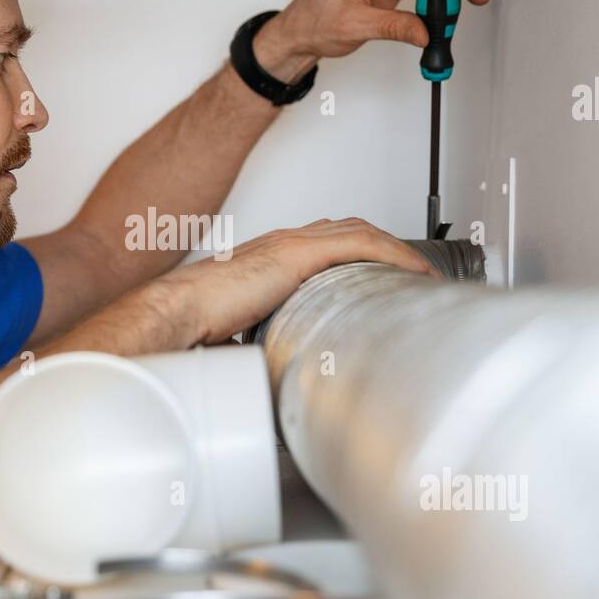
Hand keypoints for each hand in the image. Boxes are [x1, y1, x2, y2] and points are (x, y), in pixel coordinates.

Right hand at [152, 217, 440, 345]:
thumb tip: (281, 368)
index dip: (359, 253)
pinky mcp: (297, 254)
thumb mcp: (242, 329)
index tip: (380, 275)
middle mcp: (283, 243)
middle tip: (412, 271)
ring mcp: (291, 244)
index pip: (326, 242)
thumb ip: (266, 337)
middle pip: (349, 229)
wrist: (176, 312)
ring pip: (360, 231)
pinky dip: (391, 253)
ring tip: (422, 272)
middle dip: (385, 246)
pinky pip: (360, 244)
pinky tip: (413, 270)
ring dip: (396, 249)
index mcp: (270, 257)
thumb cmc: (198, 323)